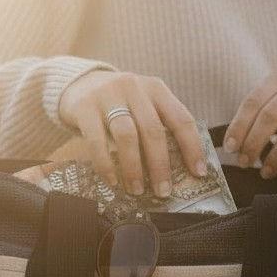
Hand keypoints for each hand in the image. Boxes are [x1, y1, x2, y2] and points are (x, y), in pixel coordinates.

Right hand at [57, 70, 206, 196]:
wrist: (79, 84)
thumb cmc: (119, 103)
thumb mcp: (143, 104)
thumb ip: (159, 125)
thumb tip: (179, 169)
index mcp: (156, 89)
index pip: (181, 119)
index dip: (192, 147)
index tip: (198, 173)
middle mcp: (134, 87)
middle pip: (153, 130)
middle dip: (160, 165)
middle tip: (163, 191)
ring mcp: (108, 95)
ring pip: (126, 135)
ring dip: (134, 168)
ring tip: (136, 190)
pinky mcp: (84, 107)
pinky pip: (97, 140)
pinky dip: (106, 164)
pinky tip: (112, 181)